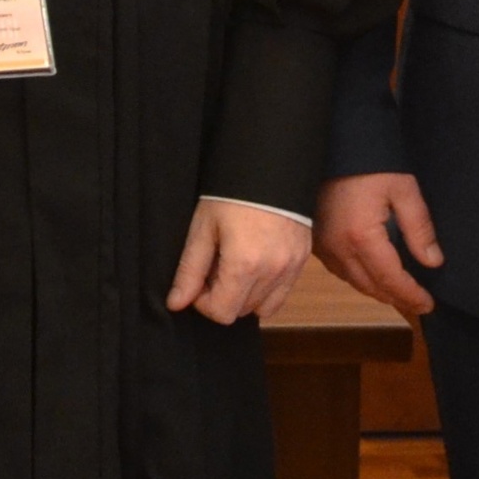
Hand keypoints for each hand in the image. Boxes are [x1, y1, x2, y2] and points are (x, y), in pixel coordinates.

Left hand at [166, 197, 312, 324]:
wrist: (269, 166)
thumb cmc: (232, 193)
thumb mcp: (203, 228)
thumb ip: (190, 270)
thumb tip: (176, 303)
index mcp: (244, 265)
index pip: (221, 313)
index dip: (204, 302)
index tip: (199, 280)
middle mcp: (272, 272)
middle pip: (241, 311)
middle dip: (223, 296)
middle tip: (215, 266)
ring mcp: (290, 268)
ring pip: (262, 307)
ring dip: (244, 295)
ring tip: (234, 264)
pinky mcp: (301, 261)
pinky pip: (282, 294)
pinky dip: (265, 290)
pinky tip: (254, 265)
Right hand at [313, 173, 442, 319]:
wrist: (336, 140)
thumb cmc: (371, 162)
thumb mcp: (403, 190)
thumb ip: (419, 228)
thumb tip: (432, 262)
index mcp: (361, 237)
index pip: (390, 279)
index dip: (411, 295)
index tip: (428, 304)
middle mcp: (338, 247)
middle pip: (370, 286)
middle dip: (396, 298)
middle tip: (418, 303)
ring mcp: (322, 245)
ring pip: (353, 281)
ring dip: (377, 290)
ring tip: (399, 293)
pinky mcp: (316, 239)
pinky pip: (338, 270)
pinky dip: (358, 278)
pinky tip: (371, 274)